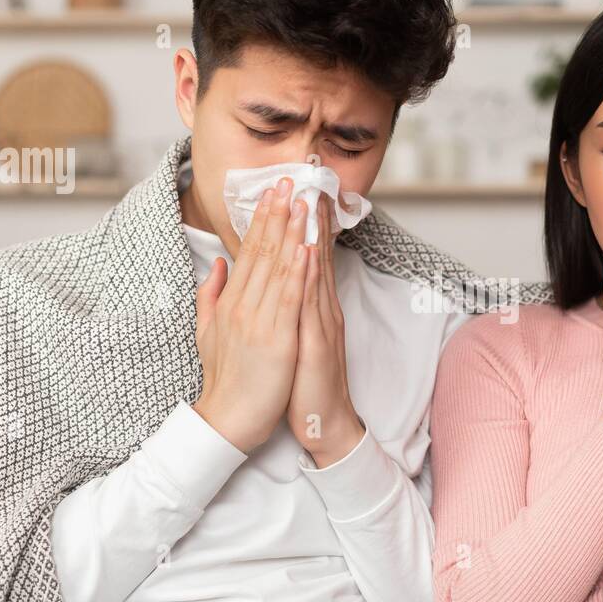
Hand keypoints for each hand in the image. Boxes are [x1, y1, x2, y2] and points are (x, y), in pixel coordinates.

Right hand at [192, 179, 308, 453]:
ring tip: (301, 202)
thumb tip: (215, 265)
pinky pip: (289, 298)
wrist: (228, 420)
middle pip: (262, 252)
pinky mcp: (277, 339)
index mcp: (230, 302)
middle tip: (288, 181)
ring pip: (277, 268)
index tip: (272, 193)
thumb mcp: (209, 332)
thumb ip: (210, 296)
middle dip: (276, 214)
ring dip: (290, 232)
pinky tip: (306, 248)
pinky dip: (298, 271)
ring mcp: (258, 321)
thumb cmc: (225, 380)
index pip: (248, 252)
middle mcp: (242, 305)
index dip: (262, 220)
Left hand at [287, 194, 365, 467]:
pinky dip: (310, 275)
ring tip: (308, 200)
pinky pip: (312, 303)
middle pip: (315, 254)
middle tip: (306, 178)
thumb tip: (276, 283)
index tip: (296, 191)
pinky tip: (307, 251)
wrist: (327, 423)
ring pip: (316, 271)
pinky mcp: (319, 342)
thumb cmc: (305, 384)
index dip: (301, 224)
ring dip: (312, 234)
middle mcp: (321, 309)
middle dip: (310, 217)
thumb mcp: (292, 338)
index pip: (306, 257)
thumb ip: (285, 308)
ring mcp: (323, 324)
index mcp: (311, 307)